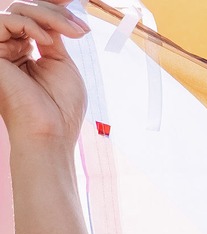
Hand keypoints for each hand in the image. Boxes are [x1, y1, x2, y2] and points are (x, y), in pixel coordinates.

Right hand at [0, 2, 89, 151]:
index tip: (83, 29)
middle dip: (55, 13)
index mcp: (24, 52)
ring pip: (15, 11)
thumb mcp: (61, 64)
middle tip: (80, 29)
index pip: (35, 20)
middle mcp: (8, 49)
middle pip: (24, 10)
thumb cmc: (61, 108)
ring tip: (70, 33)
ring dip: (47, 16)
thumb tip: (52, 17)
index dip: (58, 15)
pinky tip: (46, 40)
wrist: (50, 132)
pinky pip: (4, 21)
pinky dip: (29, 24)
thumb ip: (52, 36)